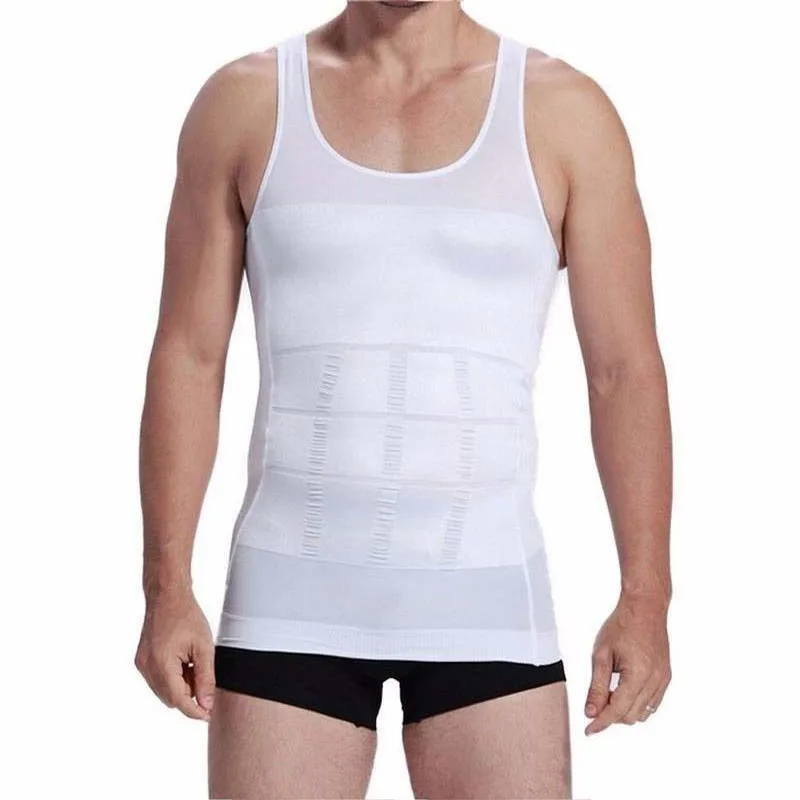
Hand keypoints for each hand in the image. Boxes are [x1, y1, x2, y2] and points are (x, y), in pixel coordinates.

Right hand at [134, 589, 215, 720]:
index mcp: (161, 664)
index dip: (195, 711)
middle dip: (189, 696)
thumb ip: (206, 678)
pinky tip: (185, 662)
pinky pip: (158, 679)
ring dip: (180, 687)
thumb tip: (206, 704)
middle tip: (206, 682)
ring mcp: (142, 664)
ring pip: (163, 691)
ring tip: (195, 665)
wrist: (167, 596)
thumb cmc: (187, 616)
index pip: (178, 701)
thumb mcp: (204, 647)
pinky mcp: (142, 660)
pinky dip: (172, 678)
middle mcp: (147, 667)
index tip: (209, 714)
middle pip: (170, 698)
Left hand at [584, 593, 670, 735]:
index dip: (601, 723)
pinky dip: (637, 704)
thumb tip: (591, 712)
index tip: (588, 731)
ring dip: (624, 711)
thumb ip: (596, 686)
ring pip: (643, 712)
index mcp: (638, 675)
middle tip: (594, 703)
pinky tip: (623, 691)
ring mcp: (663, 680)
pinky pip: (652, 702)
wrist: (645, 607)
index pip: (617, 711)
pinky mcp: (666, 677)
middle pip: (630, 716)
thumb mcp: (601, 654)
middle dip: (610, 715)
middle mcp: (655, 681)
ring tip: (607, 693)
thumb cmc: (622, 625)